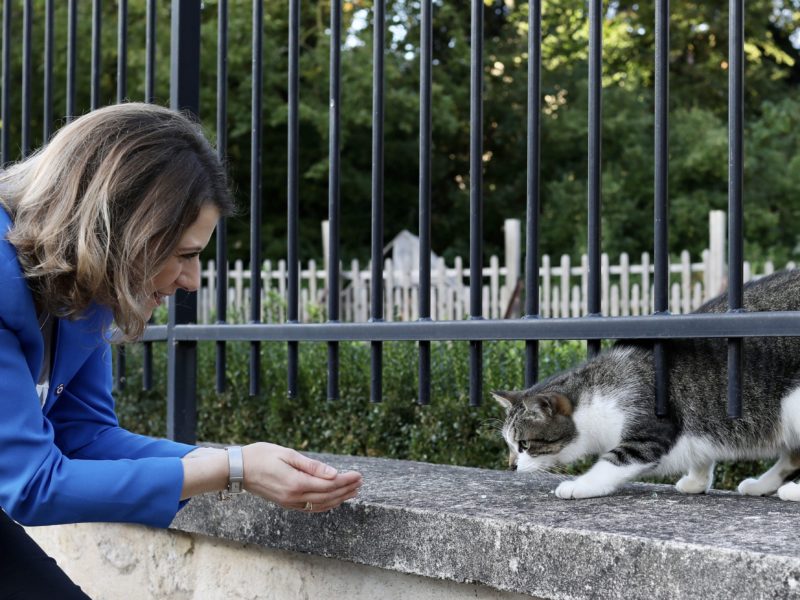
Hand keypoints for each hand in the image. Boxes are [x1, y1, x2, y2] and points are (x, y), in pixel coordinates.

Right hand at [242, 442, 361, 512]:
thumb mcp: (287, 454)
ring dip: (339, 499)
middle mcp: (294, 497)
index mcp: (296, 483)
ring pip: (321, 505)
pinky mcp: (285, 503)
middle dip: (346, 490)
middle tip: (361, 482)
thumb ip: (312, 466)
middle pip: (328, 497)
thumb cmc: (260, 456)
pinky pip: (311, 508)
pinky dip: (325, 505)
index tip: (358, 474)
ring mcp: (289, 502)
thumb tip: (334, 473)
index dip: (346, 480)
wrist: (236, 470)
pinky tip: (333, 500)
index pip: (329, 485)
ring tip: (353, 491)